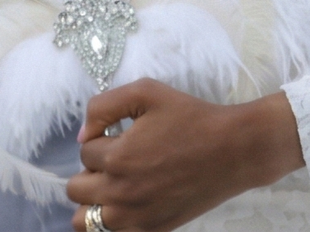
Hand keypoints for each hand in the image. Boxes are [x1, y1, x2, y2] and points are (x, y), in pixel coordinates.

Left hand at [68, 79, 302, 230]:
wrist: (234, 150)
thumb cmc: (191, 117)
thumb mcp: (144, 92)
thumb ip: (102, 107)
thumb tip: (82, 136)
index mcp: (119, 158)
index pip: (84, 151)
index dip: (98, 138)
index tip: (120, 135)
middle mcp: (123, 193)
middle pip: (75, 190)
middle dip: (89, 171)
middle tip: (114, 161)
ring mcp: (139, 217)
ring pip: (86, 222)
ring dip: (93, 202)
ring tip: (114, 186)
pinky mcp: (156, 229)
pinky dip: (114, 221)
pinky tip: (129, 204)